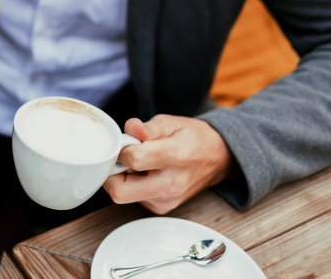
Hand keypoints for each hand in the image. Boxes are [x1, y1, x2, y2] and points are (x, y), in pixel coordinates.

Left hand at [103, 114, 234, 213]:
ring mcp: (166, 200)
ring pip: (124, 196)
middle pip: (120, 192)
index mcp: (174, 157)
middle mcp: (170, 184)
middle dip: (112, 173)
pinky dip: (132, 185)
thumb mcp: (171, 123)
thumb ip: (147, 127)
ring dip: (122, 178)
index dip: (122, 149)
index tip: (126, 142)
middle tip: (121, 158)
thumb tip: (130, 128)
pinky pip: (134, 198)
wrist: (218, 158)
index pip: (133, 159)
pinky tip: (146, 173)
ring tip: (139, 163)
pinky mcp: (162, 208)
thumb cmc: (193, 138)